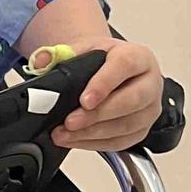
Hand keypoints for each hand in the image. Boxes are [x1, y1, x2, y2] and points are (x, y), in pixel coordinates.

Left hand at [51, 37, 163, 151]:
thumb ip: (58, 53)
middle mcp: (150, 83)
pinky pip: (123, 141)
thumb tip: (40, 62)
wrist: (110, 68)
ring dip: (94, 133)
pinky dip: (97, 143)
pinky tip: (76, 140)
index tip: (84, 100)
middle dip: (97, 115)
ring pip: (127, 125)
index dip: (104, 84)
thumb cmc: (101, 59)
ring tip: (65, 134)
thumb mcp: (81, 48)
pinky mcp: (143, 128)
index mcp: (137, 56)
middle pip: (131, 101)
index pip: (124, 66)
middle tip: (70, 122)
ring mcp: (150, 109)